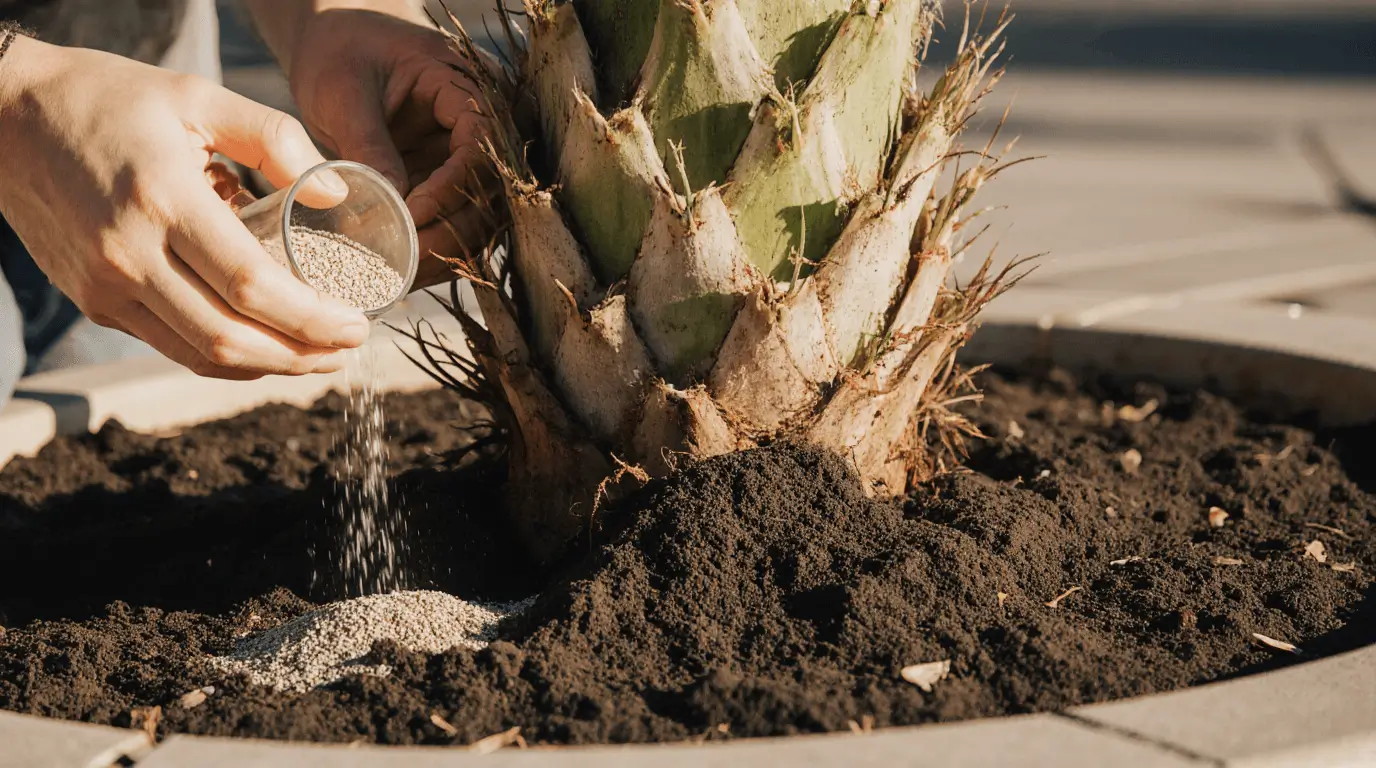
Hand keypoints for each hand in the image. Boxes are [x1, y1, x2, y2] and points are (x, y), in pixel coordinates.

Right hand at [0, 37, 369, 379]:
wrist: (7, 117)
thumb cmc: (111, 100)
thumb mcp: (198, 97)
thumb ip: (275, 138)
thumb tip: (334, 195)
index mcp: (163, 198)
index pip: (251, 284)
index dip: (313, 318)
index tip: (358, 323)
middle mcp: (129, 253)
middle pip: (230, 336)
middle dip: (302, 355)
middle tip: (350, 348)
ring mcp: (106, 286)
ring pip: (201, 354)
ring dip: (269, 367)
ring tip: (320, 356)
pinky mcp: (94, 301)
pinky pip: (172, 346)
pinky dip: (227, 357)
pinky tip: (268, 346)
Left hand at [285, 9, 493, 289]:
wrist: (336, 43)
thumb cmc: (341, 51)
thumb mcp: (344, 90)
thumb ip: (368, 143)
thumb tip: (390, 206)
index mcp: (469, 86)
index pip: (483, 145)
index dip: (455, 186)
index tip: (414, 212)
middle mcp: (484, 127)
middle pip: (490, 193)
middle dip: (450, 232)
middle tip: (403, 261)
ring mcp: (469, 162)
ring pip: (478, 221)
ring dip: (443, 253)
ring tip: (398, 275)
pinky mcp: (450, 187)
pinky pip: (454, 228)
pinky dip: (431, 254)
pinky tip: (399, 274)